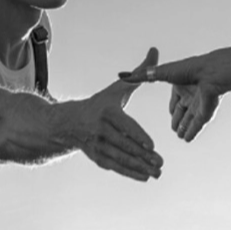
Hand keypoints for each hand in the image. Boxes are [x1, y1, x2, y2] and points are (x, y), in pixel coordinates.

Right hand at [76, 62, 163, 180]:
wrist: (69, 123)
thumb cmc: (101, 103)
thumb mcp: (117, 88)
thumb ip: (138, 73)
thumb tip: (155, 51)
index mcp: (108, 112)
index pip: (125, 125)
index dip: (138, 136)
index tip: (152, 145)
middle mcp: (101, 130)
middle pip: (125, 145)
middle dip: (143, 156)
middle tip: (161, 163)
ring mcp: (98, 145)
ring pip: (121, 159)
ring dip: (139, 168)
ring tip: (158, 173)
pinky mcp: (97, 158)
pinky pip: (115, 167)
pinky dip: (130, 173)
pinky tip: (145, 178)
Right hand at [149, 53, 230, 142]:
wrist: (211, 73)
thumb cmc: (189, 68)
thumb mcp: (162, 73)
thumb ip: (143, 76)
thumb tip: (122, 75)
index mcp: (181, 84)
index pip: (175, 99)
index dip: (172, 106)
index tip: (170, 113)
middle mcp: (191, 94)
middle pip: (182, 110)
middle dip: (178, 119)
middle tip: (174, 129)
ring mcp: (199, 105)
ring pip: (189, 120)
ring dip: (184, 127)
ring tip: (179, 135)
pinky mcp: (205, 114)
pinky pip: (196, 126)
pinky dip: (191, 132)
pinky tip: (186, 139)